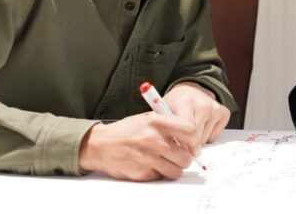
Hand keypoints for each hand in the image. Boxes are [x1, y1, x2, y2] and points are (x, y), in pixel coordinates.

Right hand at [78, 113, 197, 180]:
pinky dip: (158, 173)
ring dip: (173, 169)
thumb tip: (190, 136)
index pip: (190, 132)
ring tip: (165, 162)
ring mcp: (148, 158)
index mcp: (157, 122)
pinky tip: (150, 165)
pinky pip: (160, 177)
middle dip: (185, 159)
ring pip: (176, 171)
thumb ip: (168, 125)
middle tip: (179, 157)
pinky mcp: (142, 172)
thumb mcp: (147, 118)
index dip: (194, 142)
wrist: (100, 144)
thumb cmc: (126, 131)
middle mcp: (154, 139)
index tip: (192, 146)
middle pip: (186, 157)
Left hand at [163, 82, 229, 147]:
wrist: (189, 91)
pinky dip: (207, 137)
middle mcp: (203, 104)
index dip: (184, 145)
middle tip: (182, 138)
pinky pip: (214, 137)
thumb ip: (166, 129)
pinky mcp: (224, 113)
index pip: (189, 131)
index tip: (180, 150)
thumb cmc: (174, 105)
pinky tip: (201, 126)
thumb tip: (173, 150)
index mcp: (185, 102)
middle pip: (198, 138)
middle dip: (189, 144)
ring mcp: (215, 108)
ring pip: (205, 139)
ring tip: (191, 128)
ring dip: (197, 140)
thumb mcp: (163, 113)